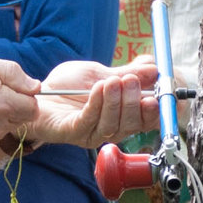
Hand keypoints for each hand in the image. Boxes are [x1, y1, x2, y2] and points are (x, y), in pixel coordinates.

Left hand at [28, 60, 160, 147]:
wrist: (37, 94)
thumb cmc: (68, 87)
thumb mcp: (100, 74)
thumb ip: (126, 73)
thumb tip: (155, 68)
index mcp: (123, 115)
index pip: (149, 118)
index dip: (161, 108)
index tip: (166, 92)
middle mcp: (112, 128)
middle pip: (134, 123)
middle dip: (135, 101)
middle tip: (132, 80)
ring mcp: (93, 133)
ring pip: (113, 124)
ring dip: (116, 101)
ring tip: (113, 81)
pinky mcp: (74, 133)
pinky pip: (89, 120)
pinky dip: (97, 103)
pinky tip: (98, 88)